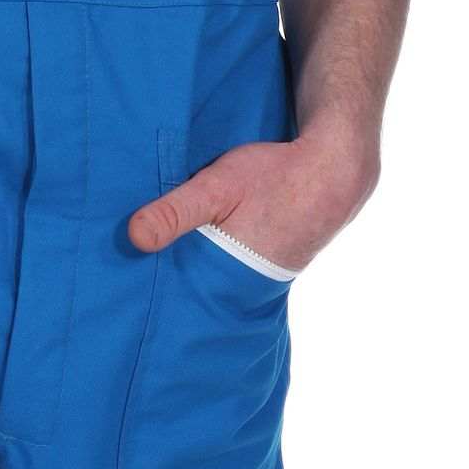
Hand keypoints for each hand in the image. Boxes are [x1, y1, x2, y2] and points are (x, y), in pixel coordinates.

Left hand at [127, 124, 378, 275]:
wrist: (335, 170)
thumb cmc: (276, 176)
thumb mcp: (218, 186)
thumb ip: (176, 212)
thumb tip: (132, 238)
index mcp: (233, 277)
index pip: (184, 298)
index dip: (161, 294)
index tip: (132, 293)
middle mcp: (251, 288)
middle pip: (202, 293)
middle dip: (177, 287)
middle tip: (141, 283)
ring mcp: (267, 278)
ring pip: (221, 282)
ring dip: (200, 274)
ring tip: (167, 267)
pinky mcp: (276, 264)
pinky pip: (239, 271)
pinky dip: (222, 264)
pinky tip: (210, 252)